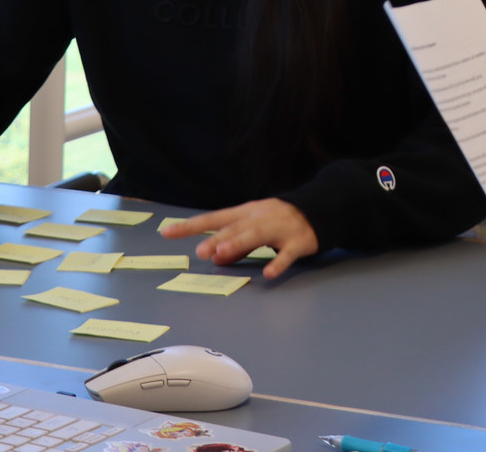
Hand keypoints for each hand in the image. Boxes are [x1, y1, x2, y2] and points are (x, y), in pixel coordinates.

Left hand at [160, 198, 317, 278]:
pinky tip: (269, 274)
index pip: (214, 218)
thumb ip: (235, 244)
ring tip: (223, 255)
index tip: (167, 232)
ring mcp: (280, 228)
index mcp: (246, 212)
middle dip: (218, 238)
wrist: (318, 210)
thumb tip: (216, 258)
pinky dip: (278, 262)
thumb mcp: (254, 228)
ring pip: (257, 236)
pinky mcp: (298, 241)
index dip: (191, 226)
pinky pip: (287, 254)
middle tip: (201, 252)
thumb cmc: (278, 221)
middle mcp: (260, 217)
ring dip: (240, 244)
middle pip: (236, 227)